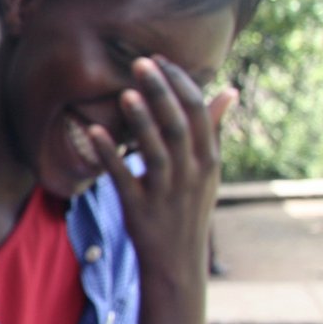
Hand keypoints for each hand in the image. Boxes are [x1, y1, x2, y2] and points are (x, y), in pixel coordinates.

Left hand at [89, 56, 233, 280]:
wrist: (178, 263)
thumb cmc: (189, 207)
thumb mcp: (208, 171)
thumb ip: (211, 130)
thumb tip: (229, 91)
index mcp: (208, 160)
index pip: (198, 113)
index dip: (180, 83)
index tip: (160, 60)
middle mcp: (191, 174)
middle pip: (177, 125)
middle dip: (160, 92)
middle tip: (140, 62)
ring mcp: (165, 192)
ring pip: (155, 151)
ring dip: (140, 120)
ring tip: (125, 92)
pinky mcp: (139, 209)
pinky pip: (123, 178)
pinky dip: (109, 154)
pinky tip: (94, 132)